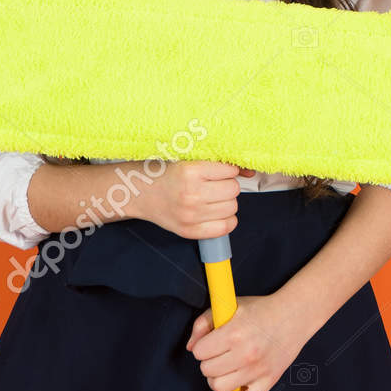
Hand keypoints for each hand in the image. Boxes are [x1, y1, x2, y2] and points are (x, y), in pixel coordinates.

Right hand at [130, 160, 254, 238]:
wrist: (140, 193)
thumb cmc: (166, 173)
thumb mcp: (189, 160)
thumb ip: (220, 163)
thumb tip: (250, 171)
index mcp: (190, 171)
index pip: (230, 171)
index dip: (226, 170)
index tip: (217, 172)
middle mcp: (191, 194)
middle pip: (233, 190)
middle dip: (227, 186)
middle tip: (213, 185)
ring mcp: (190, 215)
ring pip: (232, 208)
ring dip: (226, 202)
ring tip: (211, 198)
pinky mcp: (189, 231)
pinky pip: (225, 228)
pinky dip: (226, 220)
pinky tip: (214, 213)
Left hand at [185, 294, 313, 390]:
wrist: (294, 314)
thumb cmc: (261, 309)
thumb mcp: (230, 305)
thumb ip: (204, 322)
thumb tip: (191, 347)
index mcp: (234, 333)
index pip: (199, 352)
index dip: (202, 346)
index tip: (211, 342)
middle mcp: (245, 354)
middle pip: (207, 370)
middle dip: (209, 361)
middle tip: (220, 353)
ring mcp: (257, 370)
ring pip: (220, 388)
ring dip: (218, 379)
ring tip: (227, 368)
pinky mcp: (269, 381)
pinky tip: (234, 390)